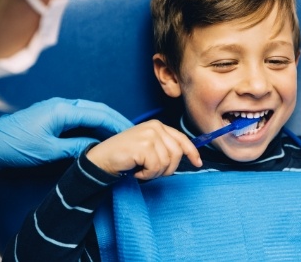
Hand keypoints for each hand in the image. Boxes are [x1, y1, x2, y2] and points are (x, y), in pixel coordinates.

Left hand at [0, 97, 132, 180]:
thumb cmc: (15, 147)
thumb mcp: (49, 151)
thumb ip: (76, 147)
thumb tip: (98, 149)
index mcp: (62, 110)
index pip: (98, 115)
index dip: (117, 124)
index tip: (132, 133)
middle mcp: (62, 104)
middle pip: (97, 109)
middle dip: (116, 119)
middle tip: (133, 132)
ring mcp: (57, 108)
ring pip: (90, 111)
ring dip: (105, 120)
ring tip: (121, 133)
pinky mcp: (53, 114)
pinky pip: (80, 115)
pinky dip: (94, 123)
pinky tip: (100, 133)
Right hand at [86, 120, 202, 179]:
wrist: (102, 159)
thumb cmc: (126, 156)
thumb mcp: (148, 147)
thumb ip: (165, 147)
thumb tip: (188, 156)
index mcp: (158, 125)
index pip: (182, 138)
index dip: (192, 152)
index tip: (198, 163)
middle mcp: (155, 127)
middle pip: (177, 154)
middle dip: (167, 169)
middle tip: (151, 171)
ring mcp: (149, 135)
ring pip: (167, 162)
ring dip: (154, 173)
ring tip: (141, 169)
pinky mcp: (144, 146)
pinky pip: (156, 168)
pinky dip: (147, 174)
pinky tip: (137, 170)